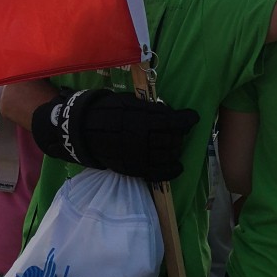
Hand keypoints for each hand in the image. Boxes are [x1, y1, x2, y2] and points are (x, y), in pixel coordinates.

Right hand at [31, 89, 199, 181]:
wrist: (83, 132)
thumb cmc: (106, 112)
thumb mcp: (129, 102)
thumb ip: (150, 109)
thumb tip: (168, 114)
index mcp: (144, 121)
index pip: (175, 122)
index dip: (187, 119)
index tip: (192, 117)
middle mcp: (145, 141)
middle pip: (173, 139)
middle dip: (179, 134)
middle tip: (178, 130)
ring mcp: (140, 157)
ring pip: (168, 155)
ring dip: (175, 149)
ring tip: (174, 144)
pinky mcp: (135, 170)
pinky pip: (159, 173)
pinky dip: (171, 170)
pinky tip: (177, 166)